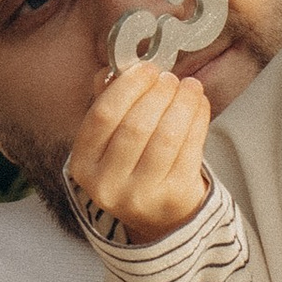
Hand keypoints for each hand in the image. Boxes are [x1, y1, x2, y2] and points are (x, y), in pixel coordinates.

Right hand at [68, 61, 212, 245]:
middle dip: (159, 93)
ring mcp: (141, 195)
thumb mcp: (108, 138)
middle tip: (170, 78)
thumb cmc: (131, 166)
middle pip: (137, 125)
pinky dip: (197, 119)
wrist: (156, 214)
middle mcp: (107, 185)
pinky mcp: (173, 197)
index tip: (147, 69)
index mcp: (83, 164)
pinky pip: (190, 148)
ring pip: (167, 136)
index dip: (128, 86)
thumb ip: (108, 100)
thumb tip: (119, 67)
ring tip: (189, 87)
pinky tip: (198, 105)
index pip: (103, 116)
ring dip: (182, 103)